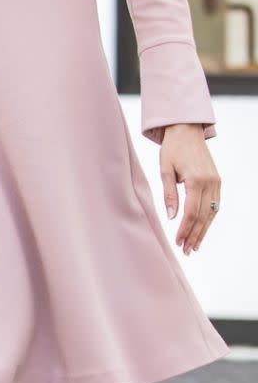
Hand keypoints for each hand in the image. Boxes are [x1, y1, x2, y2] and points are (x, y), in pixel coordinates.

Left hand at [160, 124, 220, 254]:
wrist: (187, 130)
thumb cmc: (172, 149)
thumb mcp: (165, 170)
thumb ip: (169, 195)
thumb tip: (172, 217)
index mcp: (196, 180)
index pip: (190, 213)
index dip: (185, 230)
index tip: (178, 243)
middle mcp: (210, 183)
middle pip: (203, 216)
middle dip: (194, 235)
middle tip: (187, 251)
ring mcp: (216, 182)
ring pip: (212, 213)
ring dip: (203, 230)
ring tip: (195, 245)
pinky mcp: (217, 181)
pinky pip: (215, 204)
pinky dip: (209, 218)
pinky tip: (202, 228)